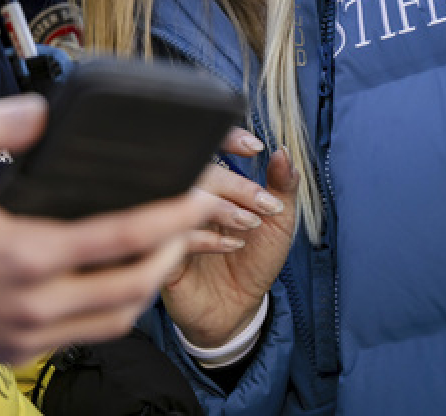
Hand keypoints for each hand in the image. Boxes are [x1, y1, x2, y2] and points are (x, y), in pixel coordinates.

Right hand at [0, 94, 212, 363]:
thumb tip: (43, 111)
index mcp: (24, 255)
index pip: (121, 238)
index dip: (171, 217)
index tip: (198, 195)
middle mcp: (34, 303)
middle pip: (134, 285)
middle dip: (173, 250)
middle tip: (190, 218)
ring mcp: (29, 333)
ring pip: (117, 317)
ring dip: (149, 283)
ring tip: (162, 245)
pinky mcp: (20, 350)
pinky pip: (88, 334)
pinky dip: (115, 307)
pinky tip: (115, 277)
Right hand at [161, 133, 298, 348]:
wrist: (237, 309)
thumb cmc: (254, 261)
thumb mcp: (278, 222)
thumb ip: (282, 187)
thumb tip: (284, 152)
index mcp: (209, 183)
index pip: (206, 146)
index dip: (226, 137)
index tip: (254, 148)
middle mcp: (185, 198)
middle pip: (195, 171)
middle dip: (234, 184)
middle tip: (265, 205)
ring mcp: (170, 224)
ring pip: (182, 199)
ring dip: (220, 207)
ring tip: (251, 224)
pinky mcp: (161, 254)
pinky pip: (174, 237)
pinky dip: (206, 238)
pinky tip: (232, 245)